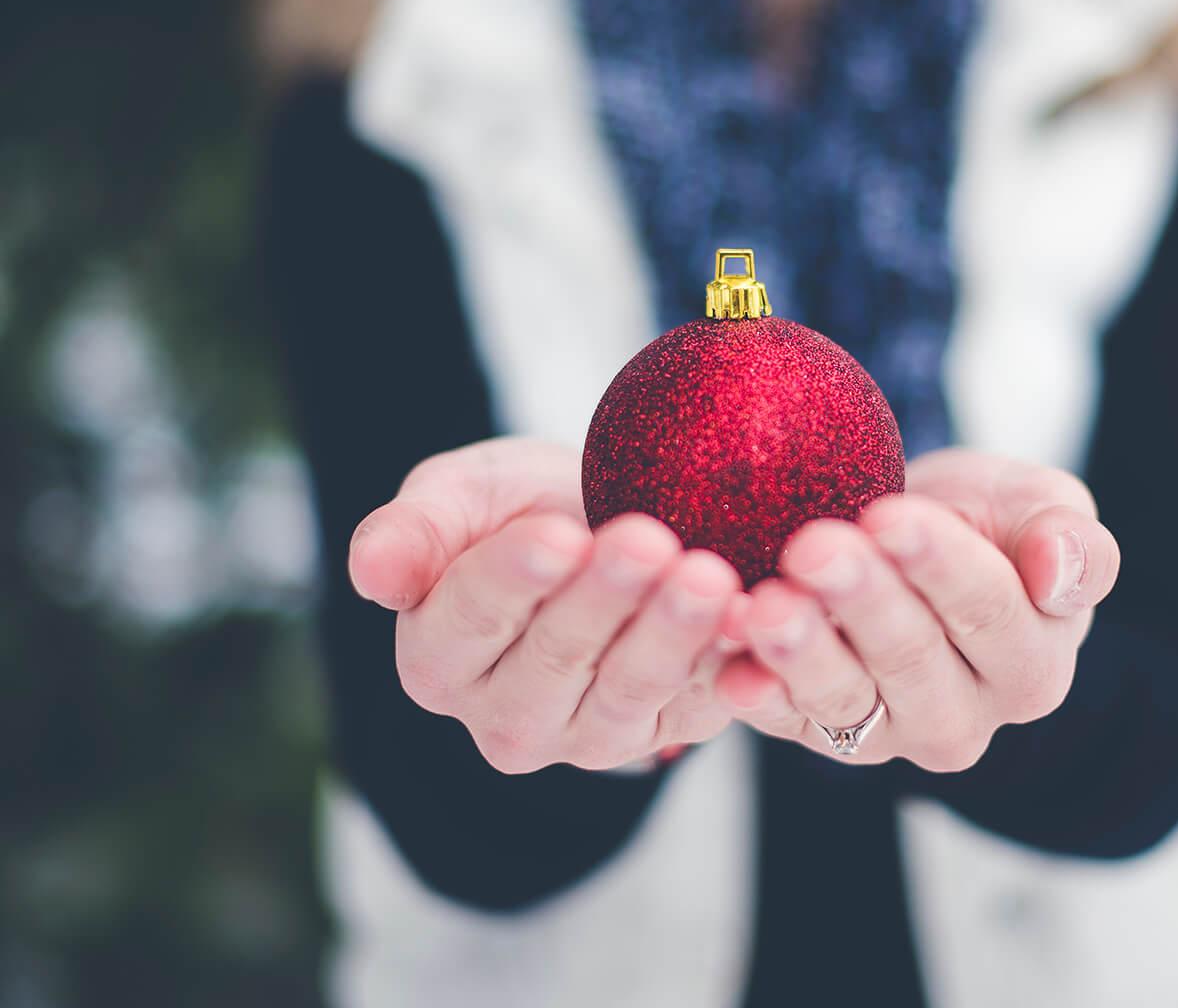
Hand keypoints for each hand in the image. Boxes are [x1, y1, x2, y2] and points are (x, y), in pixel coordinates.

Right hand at [347, 438, 742, 773]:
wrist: (604, 527)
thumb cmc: (519, 508)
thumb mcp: (459, 497)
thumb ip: (413, 531)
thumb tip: (370, 572)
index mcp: (438, 657)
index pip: (469, 619)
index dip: (513, 578)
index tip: (556, 534)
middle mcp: (504, 716)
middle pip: (555, 659)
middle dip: (605, 598)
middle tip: (649, 541)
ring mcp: (586, 736)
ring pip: (629, 690)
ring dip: (672, 634)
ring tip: (708, 576)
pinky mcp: (662, 733)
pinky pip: (696, 704)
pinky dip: (727, 663)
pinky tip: (753, 617)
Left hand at [715, 449, 1119, 770]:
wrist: (904, 537)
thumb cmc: (983, 522)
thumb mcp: (1041, 508)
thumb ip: (1073, 542)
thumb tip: (1060, 571)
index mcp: (1031, 666)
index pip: (989, 612)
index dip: (939, 565)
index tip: (890, 516)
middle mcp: (962, 716)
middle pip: (911, 659)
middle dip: (861, 600)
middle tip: (815, 547)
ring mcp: (885, 732)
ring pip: (844, 699)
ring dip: (802, 653)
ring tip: (767, 608)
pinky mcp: (814, 732)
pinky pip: (783, 718)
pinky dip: (755, 694)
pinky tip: (729, 669)